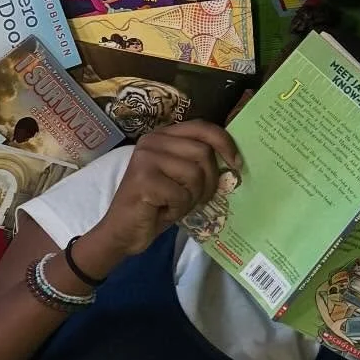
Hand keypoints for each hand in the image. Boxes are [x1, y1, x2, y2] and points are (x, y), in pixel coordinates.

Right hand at [91, 121, 242, 264]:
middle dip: (208, 181)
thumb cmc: (156, 206)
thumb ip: (197, 161)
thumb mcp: (180, 178)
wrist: (123, 232)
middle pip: (203, 152)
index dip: (224, 142)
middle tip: (196, 198)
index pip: (202, 127)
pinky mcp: (143, 179)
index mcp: (163, 136)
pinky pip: (181, 194)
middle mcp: (152, 141)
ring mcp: (146, 158)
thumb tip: (233, 159)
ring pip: (195, 174)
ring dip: (192, 197)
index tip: (236, 163)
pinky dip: (178, 208)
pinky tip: (163, 210)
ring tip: (175, 204)